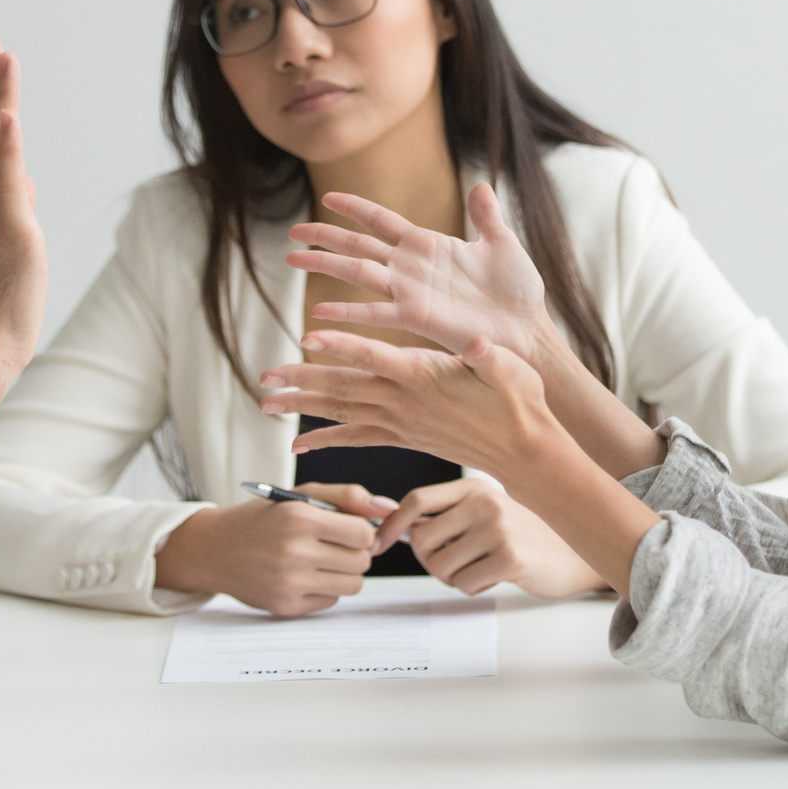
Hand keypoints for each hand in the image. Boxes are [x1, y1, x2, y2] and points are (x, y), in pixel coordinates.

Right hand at [154, 483, 395, 616]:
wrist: (215, 548)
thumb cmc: (264, 518)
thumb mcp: (302, 495)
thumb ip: (348, 497)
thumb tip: (388, 508)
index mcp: (299, 518)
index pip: (363, 534)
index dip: (361, 531)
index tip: (348, 529)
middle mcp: (294, 552)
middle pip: (363, 561)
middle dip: (355, 552)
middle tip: (334, 545)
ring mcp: (289, 583)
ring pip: (353, 584)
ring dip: (345, 572)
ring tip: (323, 560)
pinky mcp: (286, 607)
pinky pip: (332, 601)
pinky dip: (326, 589)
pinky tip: (305, 576)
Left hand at [261, 331, 567, 484]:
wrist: (523, 450)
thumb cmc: (519, 402)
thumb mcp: (511, 369)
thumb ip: (490, 356)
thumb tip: (480, 341)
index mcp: (425, 376)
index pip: (376, 358)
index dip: (342, 347)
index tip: (308, 338)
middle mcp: (405, 402)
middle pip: (344, 389)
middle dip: (301, 383)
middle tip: (264, 380)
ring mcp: (401, 422)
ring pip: (342, 413)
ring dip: (302, 408)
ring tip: (266, 405)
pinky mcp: (403, 437)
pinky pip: (357, 438)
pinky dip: (326, 438)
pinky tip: (299, 443)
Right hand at [288, 184, 555, 360]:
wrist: (529, 330)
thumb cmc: (519, 291)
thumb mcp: (502, 244)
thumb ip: (486, 216)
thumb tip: (480, 185)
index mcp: (429, 245)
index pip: (382, 220)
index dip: (355, 208)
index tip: (327, 196)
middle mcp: (412, 267)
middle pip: (358, 245)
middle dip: (325, 236)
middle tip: (292, 232)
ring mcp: (411, 292)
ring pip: (358, 272)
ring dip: (325, 265)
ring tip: (290, 258)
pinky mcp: (417, 317)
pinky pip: (376, 312)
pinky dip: (348, 312)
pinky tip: (320, 311)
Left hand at [375, 479, 605, 597]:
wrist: (572, 555)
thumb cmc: (523, 536)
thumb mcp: (485, 512)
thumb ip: (445, 515)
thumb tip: (392, 522)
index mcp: (473, 486)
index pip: (416, 500)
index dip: (391, 524)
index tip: (378, 544)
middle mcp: (483, 501)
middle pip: (422, 540)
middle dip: (431, 561)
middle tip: (455, 564)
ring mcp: (497, 528)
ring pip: (441, 566)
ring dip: (454, 578)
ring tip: (480, 568)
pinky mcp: (509, 557)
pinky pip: (464, 584)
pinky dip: (474, 587)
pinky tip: (496, 576)